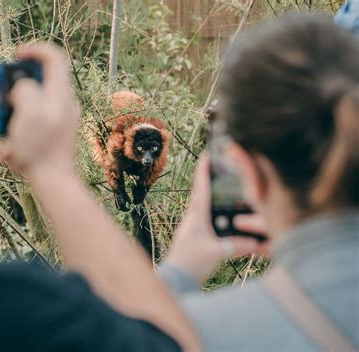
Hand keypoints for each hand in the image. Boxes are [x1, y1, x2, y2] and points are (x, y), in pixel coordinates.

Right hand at [0, 43, 80, 176]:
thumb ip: (23, 90)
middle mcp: (65, 104)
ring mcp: (62, 121)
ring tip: (6, 133)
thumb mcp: (28, 111)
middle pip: (40, 82)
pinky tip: (10, 152)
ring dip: (14, 116)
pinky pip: (33, 127)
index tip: (15, 55)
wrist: (54, 182)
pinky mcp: (55, 136)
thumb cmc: (41, 148)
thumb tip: (21, 89)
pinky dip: (19, 135)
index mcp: (61, 94)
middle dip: (16, 90)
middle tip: (3, 100)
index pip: (54, 57)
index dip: (34, 50)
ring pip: (33, 106)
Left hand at [164, 154, 268, 282]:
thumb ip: (236, 246)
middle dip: (211, 178)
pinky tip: (225, 216)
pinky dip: (215, 213)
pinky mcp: (196, 236)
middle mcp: (194, 217)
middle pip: (203, 192)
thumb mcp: (217, 253)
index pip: (201, 186)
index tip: (208, 153)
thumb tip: (257, 243)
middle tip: (221, 166)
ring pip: (205, 205)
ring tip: (226, 188)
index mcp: (197, 215)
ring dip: (213, 195)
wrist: (177, 278)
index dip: (204, 168)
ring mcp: (193, 226)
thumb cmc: (191, 262)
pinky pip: (207, 219)